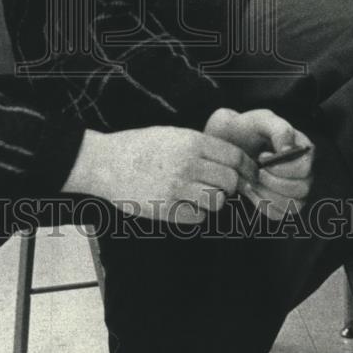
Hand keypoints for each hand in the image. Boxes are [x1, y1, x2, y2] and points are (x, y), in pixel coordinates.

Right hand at [61, 125, 256, 224]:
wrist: (104, 162)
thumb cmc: (137, 146)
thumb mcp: (171, 135)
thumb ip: (199, 145)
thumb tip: (229, 160)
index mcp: (191, 141)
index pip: (234, 156)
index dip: (246, 167)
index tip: (248, 174)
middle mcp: (188, 164)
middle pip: (230, 181)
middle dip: (230, 185)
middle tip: (220, 186)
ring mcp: (177, 187)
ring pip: (217, 200)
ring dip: (213, 200)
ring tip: (199, 194)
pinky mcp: (166, 209)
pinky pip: (198, 218)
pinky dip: (196, 214)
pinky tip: (184, 205)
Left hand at [205, 108, 312, 219]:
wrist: (228, 142)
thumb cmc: (246, 129)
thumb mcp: (261, 120)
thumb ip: (279, 129)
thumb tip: (290, 149)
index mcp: (302, 149)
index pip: (305, 168)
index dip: (284, 168)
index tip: (262, 157)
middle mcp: (303, 171)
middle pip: (302, 189)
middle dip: (274, 182)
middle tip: (256, 171)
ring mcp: (295, 189)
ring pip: (293, 205)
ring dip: (267, 194)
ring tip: (252, 180)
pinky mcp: (282, 202)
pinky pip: (279, 214)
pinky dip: (262, 204)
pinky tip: (251, 189)